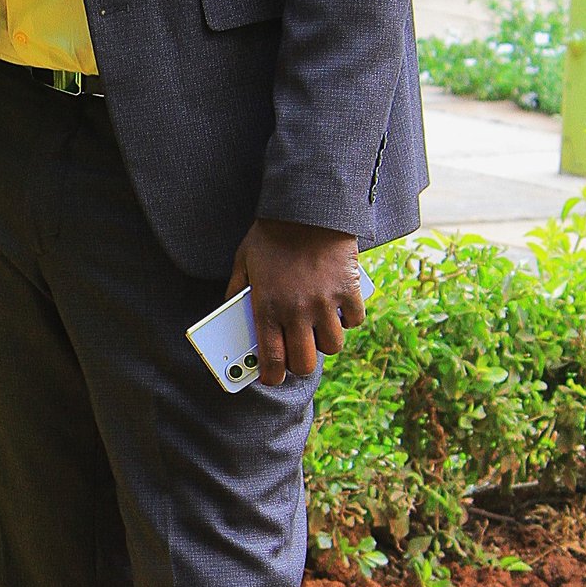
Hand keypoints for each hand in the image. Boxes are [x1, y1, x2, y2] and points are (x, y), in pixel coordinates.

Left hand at [227, 218, 363, 386]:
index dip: (272, 376)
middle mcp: (296, 312)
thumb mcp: (243, 260)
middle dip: (301, 363)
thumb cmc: (271, 233)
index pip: (271, 360)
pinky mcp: (348, 291)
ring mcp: (325, 304)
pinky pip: (354, 321)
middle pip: (304, 363)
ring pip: (332, 346)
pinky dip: (348, 318)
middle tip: (299, 353)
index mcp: (266, 308)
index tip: (273, 378)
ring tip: (319, 328)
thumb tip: (231, 309)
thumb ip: (237, 289)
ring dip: (326, 341)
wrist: (307, 208)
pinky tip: (340, 308)